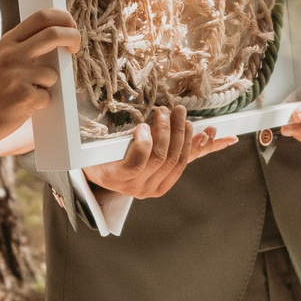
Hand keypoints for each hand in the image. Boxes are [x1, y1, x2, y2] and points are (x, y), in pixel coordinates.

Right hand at [0, 10, 77, 142]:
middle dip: (73, 37)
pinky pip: (48, 97)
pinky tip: (22, 106)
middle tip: (75, 47)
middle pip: (54, 34)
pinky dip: (40, 103)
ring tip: (25, 94)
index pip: (40, 17)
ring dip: (46, 86)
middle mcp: (12, 55)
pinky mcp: (25, 97)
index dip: (62, 18)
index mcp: (6, 43)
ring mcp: (18, 75)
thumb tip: (57, 40)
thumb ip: (22, 48)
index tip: (70, 26)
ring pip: (53, 75)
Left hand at [84, 106, 235, 198]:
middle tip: (179, 110)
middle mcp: (149, 189)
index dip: (198, 145)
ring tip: (162, 112)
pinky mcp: (118, 177)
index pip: (185, 162)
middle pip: (173, 157)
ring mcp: (133, 185)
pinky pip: (139, 159)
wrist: (87, 166)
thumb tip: (213, 135)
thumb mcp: (152, 152)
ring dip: (163, 130)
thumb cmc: (121, 156)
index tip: (209, 128)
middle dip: (179, 130)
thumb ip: (178, 147)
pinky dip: (145, 140)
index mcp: (161, 185)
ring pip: (159, 156)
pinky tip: (143, 127)